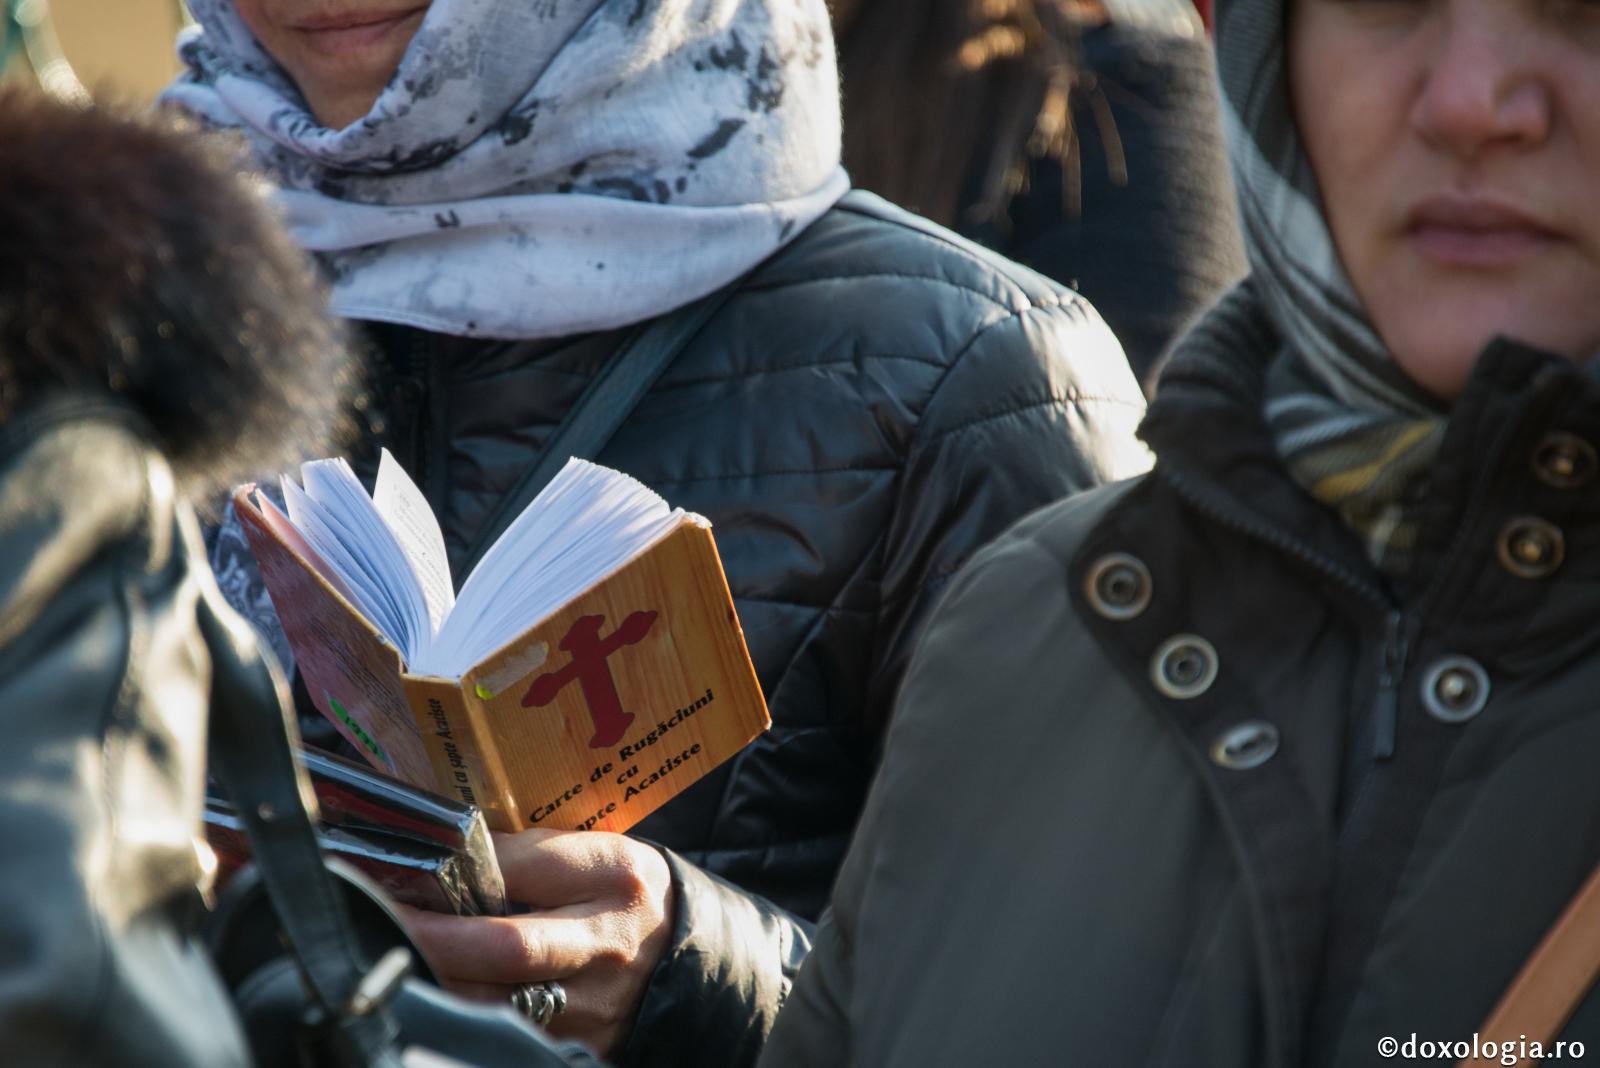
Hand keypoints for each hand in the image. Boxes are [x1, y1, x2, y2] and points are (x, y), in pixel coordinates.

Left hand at [395, 828, 675, 1055]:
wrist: (682, 948)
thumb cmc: (621, 890)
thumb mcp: (588, 851)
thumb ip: (521, 856)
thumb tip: (439, 856)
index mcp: (611, 877)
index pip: (522, 873)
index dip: (455, 878)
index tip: (395, 879)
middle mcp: (607, 943)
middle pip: (508, 949)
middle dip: (434, 939)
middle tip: (380, 923)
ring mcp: (597, 1005)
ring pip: (499, 1005)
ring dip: (441, 984)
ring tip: (399, 960)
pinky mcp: (584, 1046)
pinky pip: (511, 1035)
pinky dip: (468, 1018)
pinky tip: (440, 996)